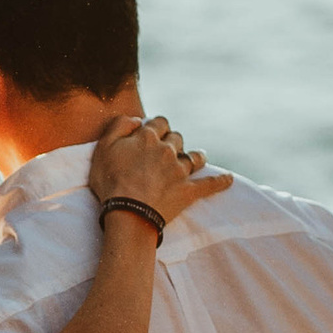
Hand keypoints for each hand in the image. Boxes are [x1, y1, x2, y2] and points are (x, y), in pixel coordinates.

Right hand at [88, 111, 231, 228]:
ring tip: (195, 158)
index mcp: (148, 138)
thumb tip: (136, 119)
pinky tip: (230, 179)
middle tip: (165, 151)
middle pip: (177, 138)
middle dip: (172, 142)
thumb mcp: (103, 148)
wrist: (128, 212)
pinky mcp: (189, 190)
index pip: (159, 122)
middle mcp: (168, 150)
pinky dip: (221, 182)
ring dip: (194, 156)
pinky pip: (210, 184)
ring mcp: (180, 170)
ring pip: (194, 156)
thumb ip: (118, 126)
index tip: (152, 134)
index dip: (156, 127)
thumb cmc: (111, 181)